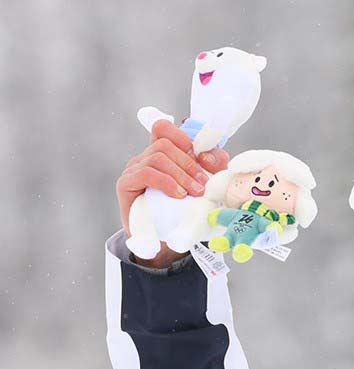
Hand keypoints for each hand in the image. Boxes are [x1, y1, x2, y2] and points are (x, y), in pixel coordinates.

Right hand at [116, 120, 228, 266]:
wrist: (163, 239)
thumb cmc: (184, 210)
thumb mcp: (204, 187)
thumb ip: (213, 168)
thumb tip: (209, 156)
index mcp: (161, 154)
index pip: (162, 129)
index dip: (180, 136)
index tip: (199, 156)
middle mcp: (144, 157)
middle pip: (165, 144)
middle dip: (189, 164)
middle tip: (203, 185)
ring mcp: (133, 169)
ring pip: (157, 157)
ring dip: (181, 174)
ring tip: (193, 192)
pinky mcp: (126, 184)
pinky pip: (145, 173)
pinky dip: (166, 182)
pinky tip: (177, 194)